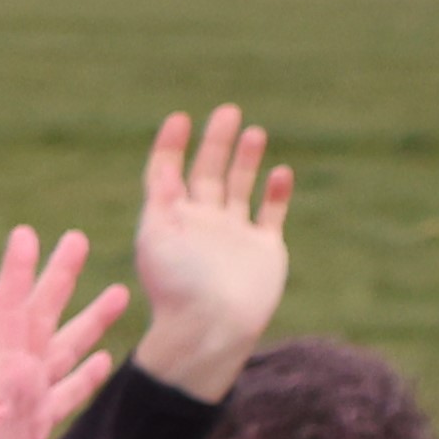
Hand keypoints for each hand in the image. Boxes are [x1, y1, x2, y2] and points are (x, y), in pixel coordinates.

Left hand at [0, 224, 125, 438]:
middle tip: (77, 237)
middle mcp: (8, 381)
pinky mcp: (32, 429)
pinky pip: (66, 393)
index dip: (17, 273)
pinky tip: (101, 359)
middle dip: (58, 278)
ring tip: (119, 290)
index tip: (25, 233)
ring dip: (87, 321)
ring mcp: (22, 404)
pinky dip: (84, 374)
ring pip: (61, 350)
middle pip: (39, 317)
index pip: (8, 312)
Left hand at [128, 100, 293, 387]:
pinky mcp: (263, 250)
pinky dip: (275, 193)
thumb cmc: (176, 287)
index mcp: (171, 220)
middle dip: (215, 143)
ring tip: (251, 131)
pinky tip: (280, 171)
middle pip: (207, 173)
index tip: (179, 118)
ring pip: (239, 188)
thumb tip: (162, 166)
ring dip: (244, 161)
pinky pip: (270, 215)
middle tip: (226, 111)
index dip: (171, 147)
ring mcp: (233, 236)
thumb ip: (161, 199)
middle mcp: (201, 224)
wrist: (211, 327)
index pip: (167, 174)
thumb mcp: (157, 238)